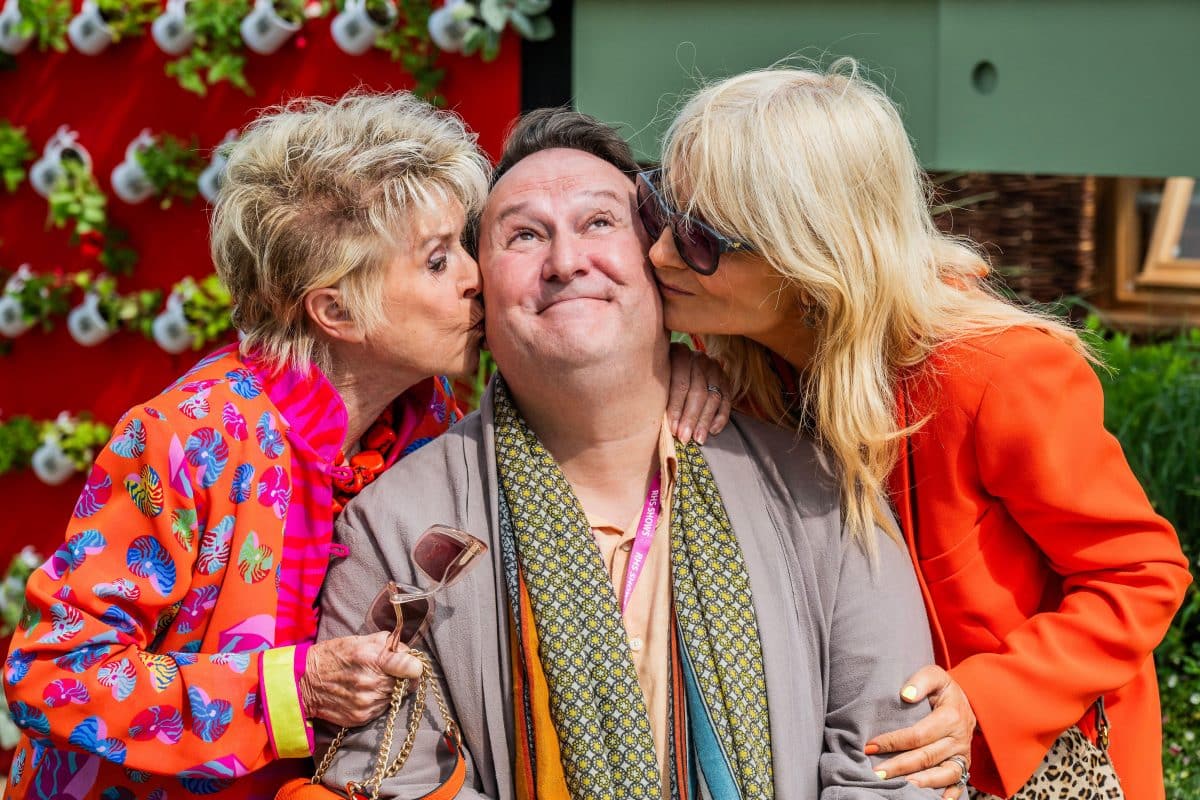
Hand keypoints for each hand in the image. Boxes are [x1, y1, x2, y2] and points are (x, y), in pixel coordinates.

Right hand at [299, 632, 422, 727]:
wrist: (304, 682)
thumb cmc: (333, 656)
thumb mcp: (358, 640)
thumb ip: (388, 643)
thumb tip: (408, 651)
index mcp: (373, 658)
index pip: (413, 668)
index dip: (415, 666)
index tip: (411, 666)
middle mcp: (372, 682)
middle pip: (406, 684)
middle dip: (400, 678)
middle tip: (386, 673)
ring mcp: (367, 702)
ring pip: (394, 697)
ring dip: (389, 690)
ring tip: (371, 682)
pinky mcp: (361, 717)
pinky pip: (382, 709)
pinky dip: (378, 701)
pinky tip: (363, 693)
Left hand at [666, 341, 732, 443]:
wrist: (678, 363)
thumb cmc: (661, 377)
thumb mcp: (657, 377)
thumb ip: (658, 393)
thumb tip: (658, 424)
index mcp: (679, 354)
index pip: (680, 384)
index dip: (677, 409)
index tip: (673, 429)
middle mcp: (698, 359)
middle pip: (698, 392)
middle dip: (691, 418)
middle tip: (685, 438)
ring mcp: (714, 368)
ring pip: (713, 397)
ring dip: (705, 421)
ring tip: (698, 439)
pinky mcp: (724, 379)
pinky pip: (725, 400)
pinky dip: (720, 417)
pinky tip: (713, 431)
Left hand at [865, 665, 975, 799]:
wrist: (965, 700)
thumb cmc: (943, 688)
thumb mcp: (935, 675)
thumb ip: (921, 680)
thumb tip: (906, 694)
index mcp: (951, 716)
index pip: (918, 734)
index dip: (893, 741)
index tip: (871, 746)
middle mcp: (959, 738)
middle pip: (927, 757)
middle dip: (900, 766)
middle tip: (877, 773)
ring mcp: (962, 754)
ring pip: (943, 774)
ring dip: (922, 783)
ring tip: (901, 788)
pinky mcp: (964, 765)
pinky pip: (959, 783)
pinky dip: (949, 794)